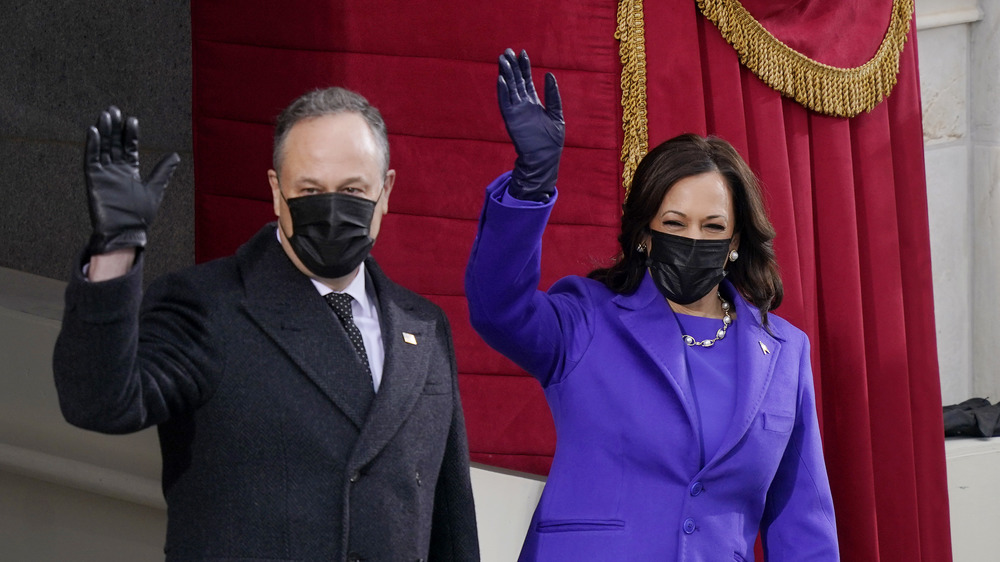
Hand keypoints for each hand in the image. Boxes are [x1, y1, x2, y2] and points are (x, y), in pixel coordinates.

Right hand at [84, 106, 179, 254]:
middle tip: (114, 110)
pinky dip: (92, 146)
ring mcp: (104, 173)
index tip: (132, 119)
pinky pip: (91, 159)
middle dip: (115, 127)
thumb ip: (163, 172)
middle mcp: (116, 169)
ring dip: (104, 131)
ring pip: (103, 147)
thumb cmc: (140, 215)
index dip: (130, 133)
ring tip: (105, 115)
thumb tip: (176, 156)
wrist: (126, 232)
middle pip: (114, 143)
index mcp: (130, 171)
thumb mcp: (155, 190)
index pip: (129, 147)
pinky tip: (94, 131)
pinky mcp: (94, 179)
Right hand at [497, 48, 563, 201]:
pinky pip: (505, 103)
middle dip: (512, 66)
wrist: (544, 159)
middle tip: (507, 51)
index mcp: (534, 103)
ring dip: (505, 74)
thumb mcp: (557, 115)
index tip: (522, 53)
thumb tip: (549, 74)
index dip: (524, 67)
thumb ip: (553, 95)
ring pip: (509, 88)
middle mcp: (523, 105)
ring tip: (502, 59)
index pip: (527, 80)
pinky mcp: (511, 119)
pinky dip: (502, 91)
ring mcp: (516, 111)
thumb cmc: (552, 141)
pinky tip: (501, 79)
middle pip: (516, 81)